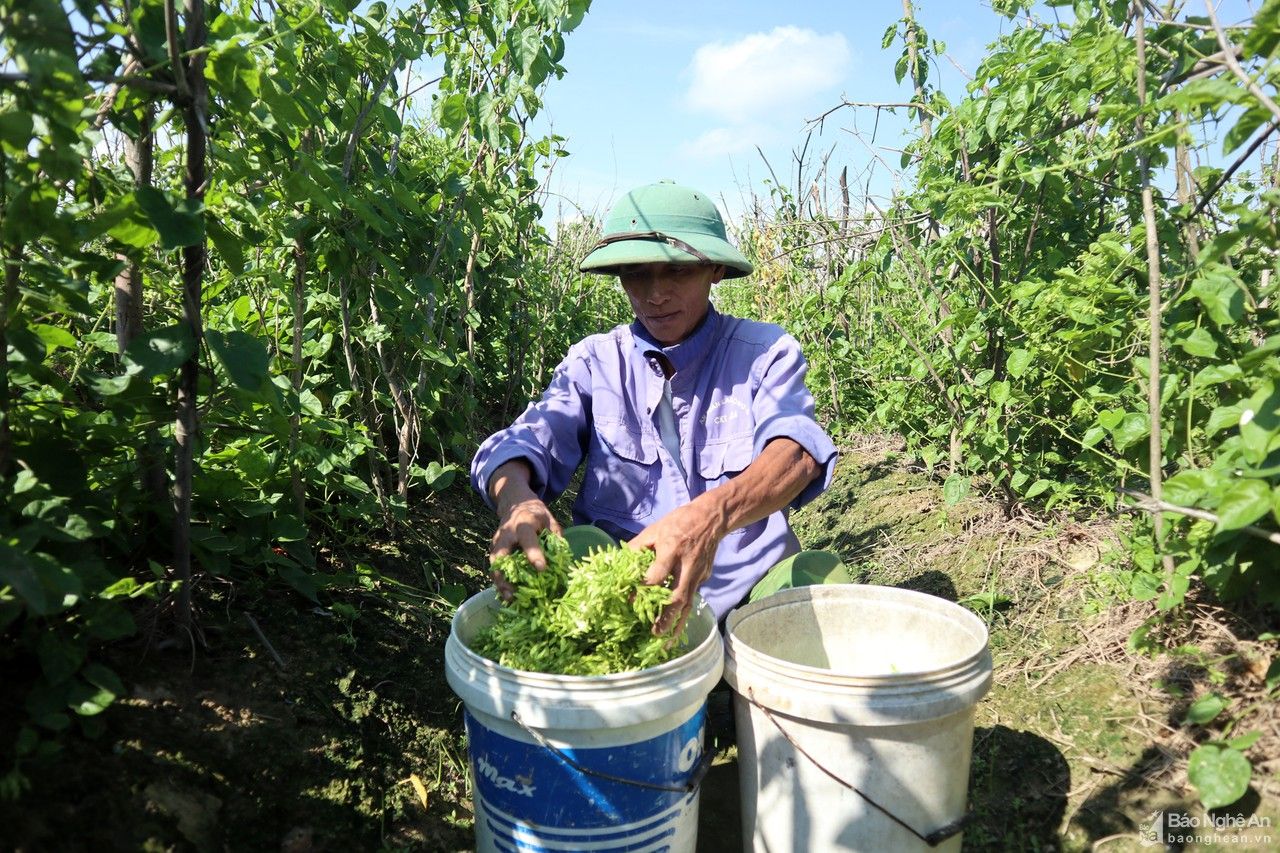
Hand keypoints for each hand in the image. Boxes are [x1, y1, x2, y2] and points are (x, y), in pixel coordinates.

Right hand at [490, 495, 561, 598]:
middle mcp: (507, 533)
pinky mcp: (494, 548)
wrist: (515, 503)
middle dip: (505, 574)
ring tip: (509, 598)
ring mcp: (498, 541)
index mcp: (524, 523)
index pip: (527, 539)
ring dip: (499, 581)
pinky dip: (499, 580)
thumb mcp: (550, 519)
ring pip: (494, 563)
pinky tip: (507, 593)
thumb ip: (556, 535)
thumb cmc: (536, 513)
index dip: (534, 554)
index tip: (541, 569)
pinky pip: (494, 566)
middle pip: (501, 554)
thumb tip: (562, 558)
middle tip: (513, 592)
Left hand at [629, 500, 725, 634]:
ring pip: (688, 603)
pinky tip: (676, 626)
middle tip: (654, 633)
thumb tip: (620, 564)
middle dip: (666, 617)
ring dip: (678, 623)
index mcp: (672, 550)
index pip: (657, 576)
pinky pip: (692, 597)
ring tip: (667, 640)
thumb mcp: (655, 529)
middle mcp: (687, 566)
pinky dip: (684, 613)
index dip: (643, 591)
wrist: (712, 518)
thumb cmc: (679, 521)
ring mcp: (698, 574)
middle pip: (677, 596)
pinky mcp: (704, 577)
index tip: (631, 603)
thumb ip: (637, 547)